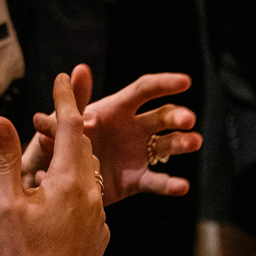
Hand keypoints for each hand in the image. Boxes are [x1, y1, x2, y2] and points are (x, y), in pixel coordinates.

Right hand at [0, 73, 107, 255]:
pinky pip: (89, 204)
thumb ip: (7, 160)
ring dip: (71, 163)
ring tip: (51, 160)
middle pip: (82, 150)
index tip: (64, 77)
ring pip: (87, 177)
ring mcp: (99, 218)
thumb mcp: (8, 204)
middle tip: (56, 113)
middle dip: (69, 129)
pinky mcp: (99, 238)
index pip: (70, 128)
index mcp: (70, 181)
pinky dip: (74, 193)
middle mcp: (92, 195)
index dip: (65, 100)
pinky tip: (56, 204)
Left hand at [26, 64, 202, 202]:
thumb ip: (75, 99)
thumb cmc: (63, 141)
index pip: (145, 91)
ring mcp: (139, 154)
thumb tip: (80, 69)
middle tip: (188, 120)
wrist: (61, 178)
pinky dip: (170, 185)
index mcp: (118, 110)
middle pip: (162, 117)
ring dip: (183, 142)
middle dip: (178, 116)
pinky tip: (182, 186)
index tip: (185, 81)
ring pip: (167, 145)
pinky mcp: (137, 180)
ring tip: (194, 142)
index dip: (164, 84)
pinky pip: (157, 182)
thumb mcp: (68, 120)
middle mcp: (134, 129)